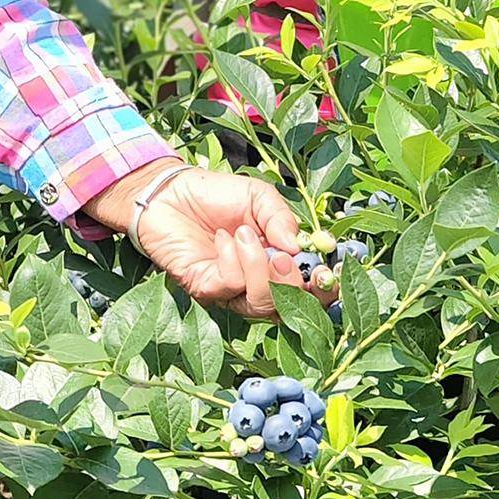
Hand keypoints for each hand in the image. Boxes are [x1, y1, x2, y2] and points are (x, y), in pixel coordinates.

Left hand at [83, 160, 313, 319]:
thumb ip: (281, 218)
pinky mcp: (206, 289)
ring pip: (260, 302)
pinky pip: (230, 286)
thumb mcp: (257, 196)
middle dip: (291, 282)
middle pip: (289, 306)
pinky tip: (222, 239)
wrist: (170, 192)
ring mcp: (232, 289)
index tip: (329, 274)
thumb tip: (297, 248)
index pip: (310, 288)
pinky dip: (231, 260)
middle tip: (281, 256)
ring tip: (243, 234)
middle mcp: (258, 281)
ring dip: (258, 267)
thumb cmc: (215, 195)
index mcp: (279, 260)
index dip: (325, 289)